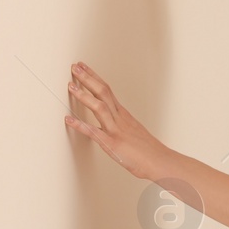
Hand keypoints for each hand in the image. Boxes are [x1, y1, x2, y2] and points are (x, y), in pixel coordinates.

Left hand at [65, 61, 172, 180]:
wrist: (159, 161)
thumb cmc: (148, 150)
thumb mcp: (133, 131)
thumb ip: (120, 124)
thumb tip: (111, 122)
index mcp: (123, 114)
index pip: (107, 90)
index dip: (94, 77)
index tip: (84, 68)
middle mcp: (119, 118)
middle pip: (103, 92)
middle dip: (88, 78)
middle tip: (75, 67)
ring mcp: (116, 130)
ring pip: (99, 107)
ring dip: (84, 95)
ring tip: (71, 86)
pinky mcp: (112, 144)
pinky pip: (93, 132)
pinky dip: (80, 125)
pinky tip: (69, 119)